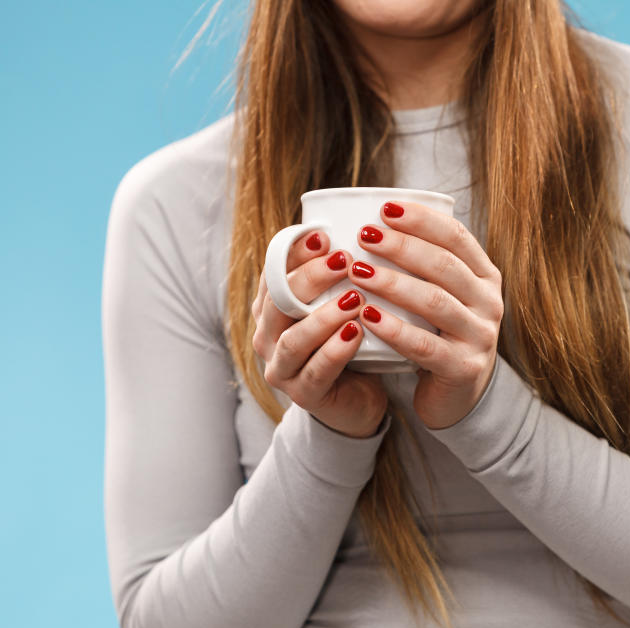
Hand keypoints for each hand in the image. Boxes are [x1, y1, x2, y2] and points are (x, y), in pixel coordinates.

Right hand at [251, 230, 388, 437]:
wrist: (358, 401)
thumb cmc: (350, 343)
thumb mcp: (340, 304)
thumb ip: (339, 274)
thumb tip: (361, 224)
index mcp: (272, 308)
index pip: (272, 272)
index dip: (293, 251)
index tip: (323, 233)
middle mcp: (268, 336)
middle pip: (278, 302)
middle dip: (309, 277)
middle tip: (344, 259)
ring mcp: (282, 368)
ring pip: (294, 339)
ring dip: (324, 315)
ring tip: (354, 298)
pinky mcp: (304, 395)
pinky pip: (317, 371)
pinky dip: (336, 350)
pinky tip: (357, 332)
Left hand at [348, 201, 503, 428]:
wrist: (459, 396)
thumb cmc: (439, 334)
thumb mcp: (443, 295)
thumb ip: (424, 265)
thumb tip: (375, 220)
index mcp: (485, 276)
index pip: (456, 237)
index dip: (422, 220)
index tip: (385, 208)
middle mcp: (488, 303)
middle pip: (444, 265)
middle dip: (402, 246)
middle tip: (365, 235)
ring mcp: (480, 337)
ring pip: (434, 302)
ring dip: (393, 283)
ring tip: (358, 271)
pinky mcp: (463, 368)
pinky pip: (425, 345)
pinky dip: (394, 329)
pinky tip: (367, 316)